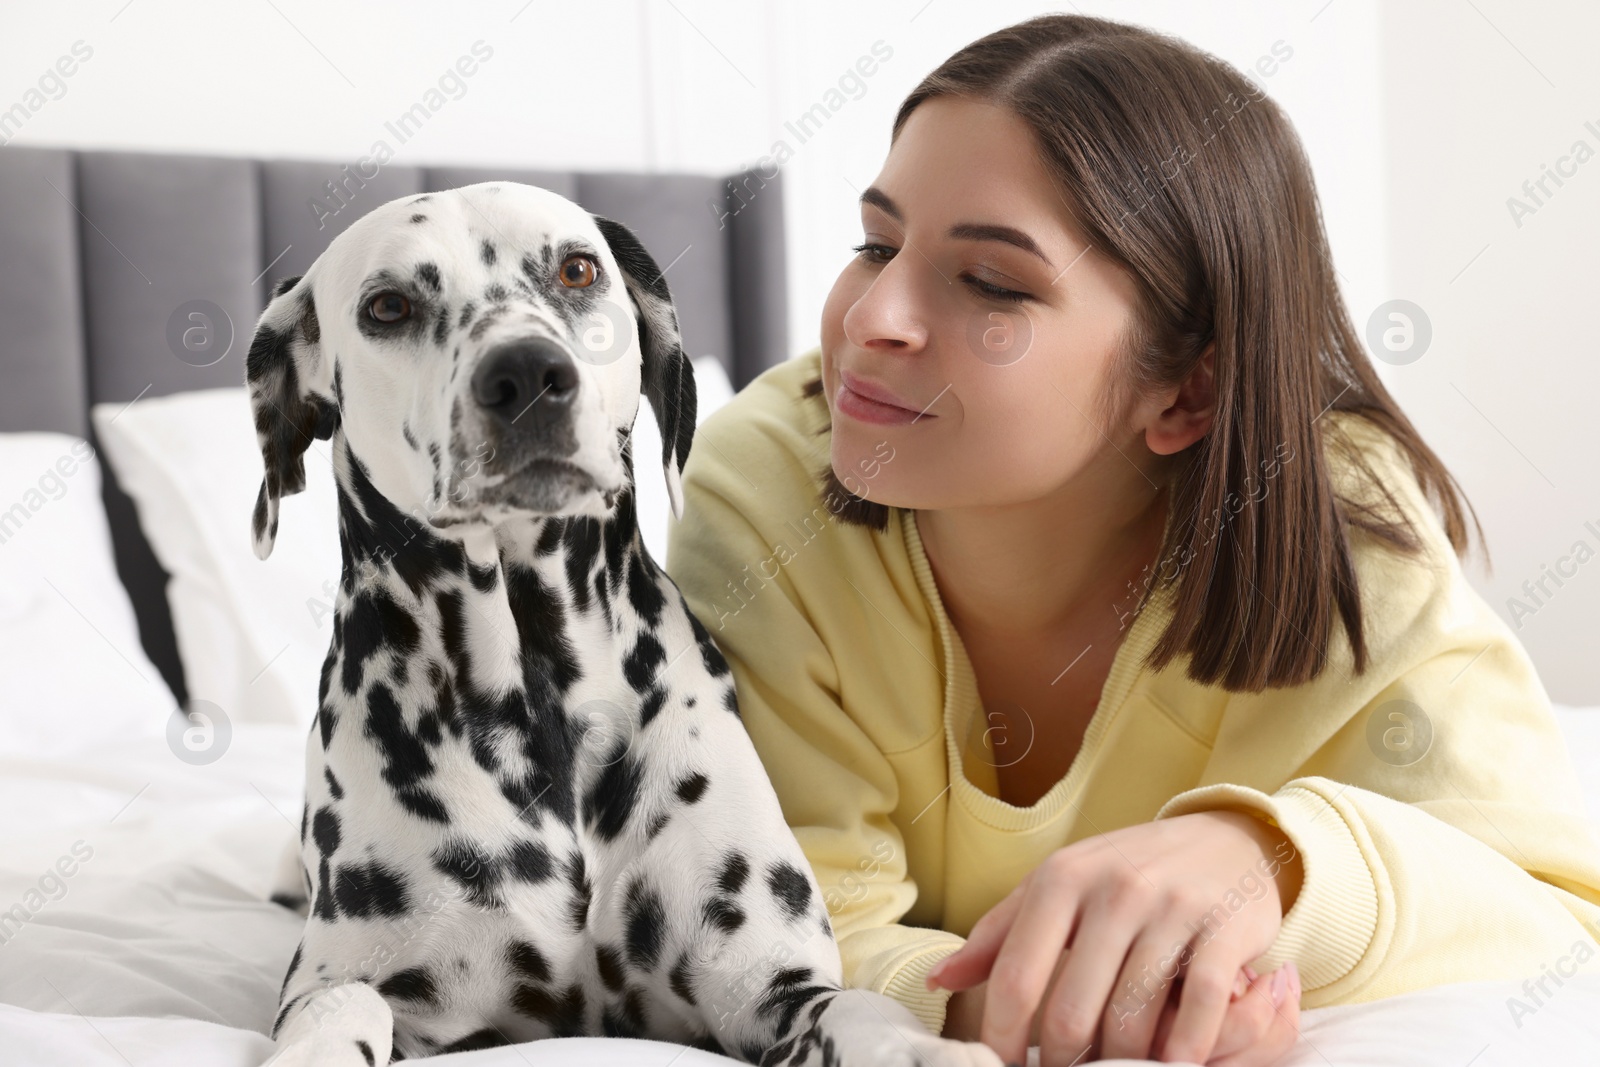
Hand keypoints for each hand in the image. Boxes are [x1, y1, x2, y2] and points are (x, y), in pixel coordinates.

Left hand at [927, 811, 1301, 1064]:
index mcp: (1060, 879)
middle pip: (1071, 1010)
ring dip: (1121, 1062)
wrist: (1226, 837)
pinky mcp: (1225, 928)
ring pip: (1131, 1017)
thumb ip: (999, 934)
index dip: (1003, 1037)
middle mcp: (1113, 889)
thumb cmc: (1126, 871)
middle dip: (1062, 1062)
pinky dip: (1183, 1049)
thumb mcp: (1058, 886)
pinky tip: (1171, 1065)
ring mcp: (1171, 908)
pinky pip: (1199, 1007)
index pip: (1017, 976)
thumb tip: (939, 980)